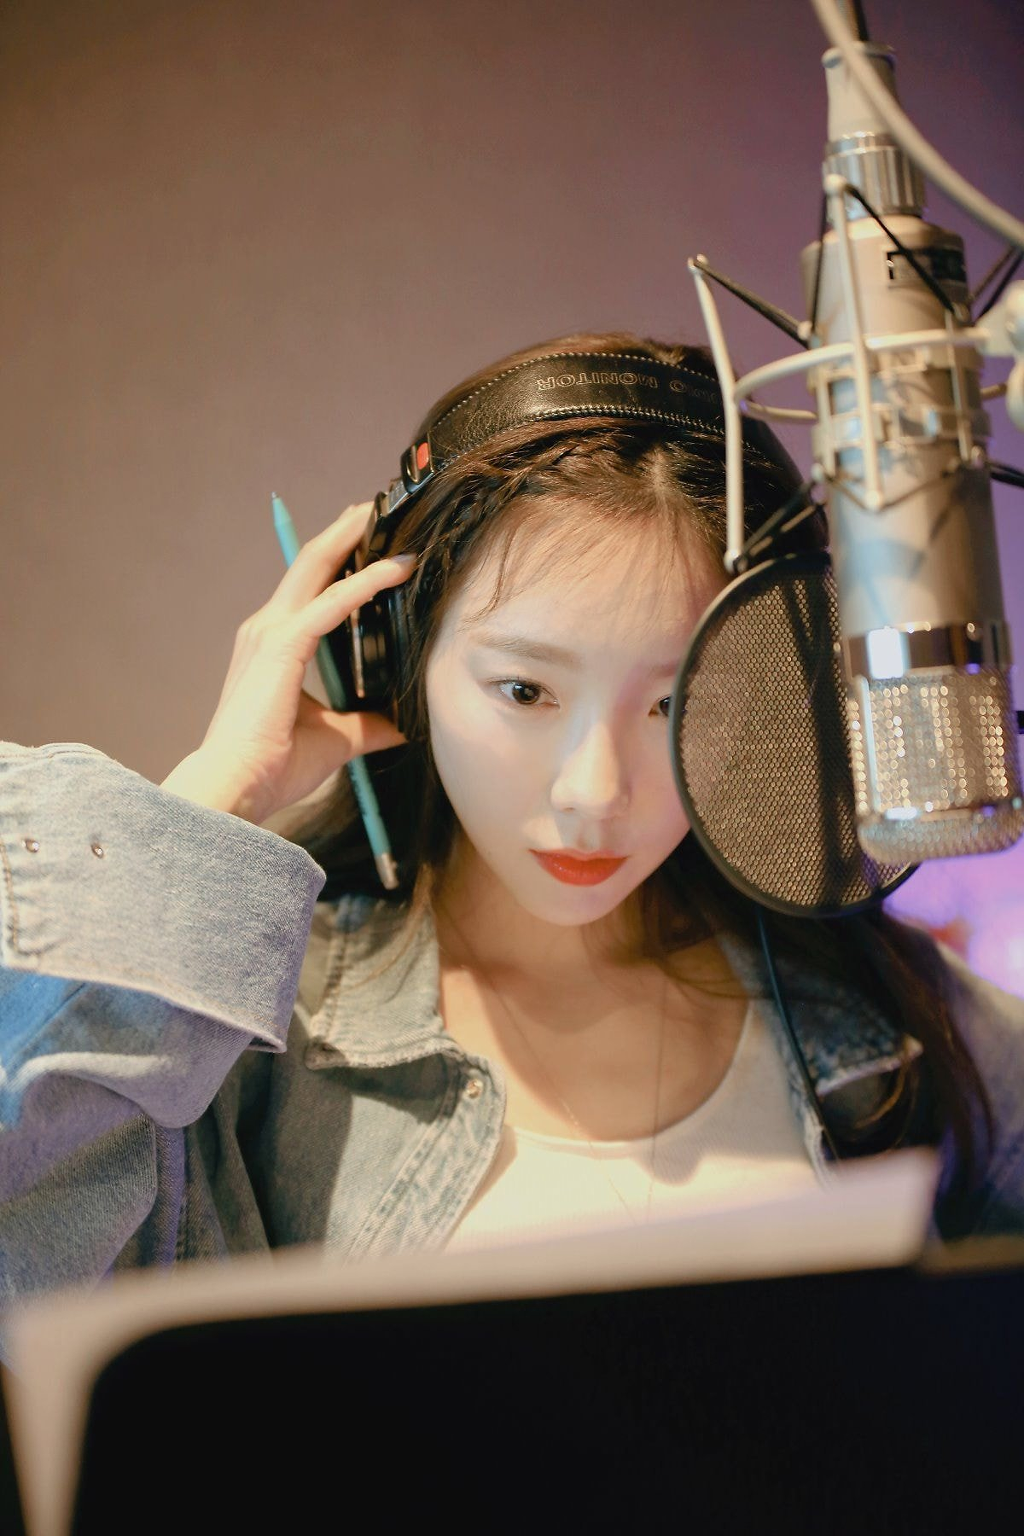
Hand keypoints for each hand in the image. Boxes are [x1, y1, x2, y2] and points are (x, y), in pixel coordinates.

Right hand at [161, 502, 416, 824]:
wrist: (236, 787)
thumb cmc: (273, 766)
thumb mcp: (336, 739)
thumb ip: (368, 726)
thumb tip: (404, 726)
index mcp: (274, 645)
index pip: (310, 588)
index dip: (339, 560)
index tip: (368, 540)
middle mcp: (266, 629)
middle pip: (310, 564)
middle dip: (343, 532)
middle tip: (374, 507)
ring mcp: (270, 633)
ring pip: (317, 569)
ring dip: (353, 540)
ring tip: (385, 517)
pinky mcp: (282, 645)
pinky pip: (332, 603)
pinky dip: (366, 583)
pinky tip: (396, 569)